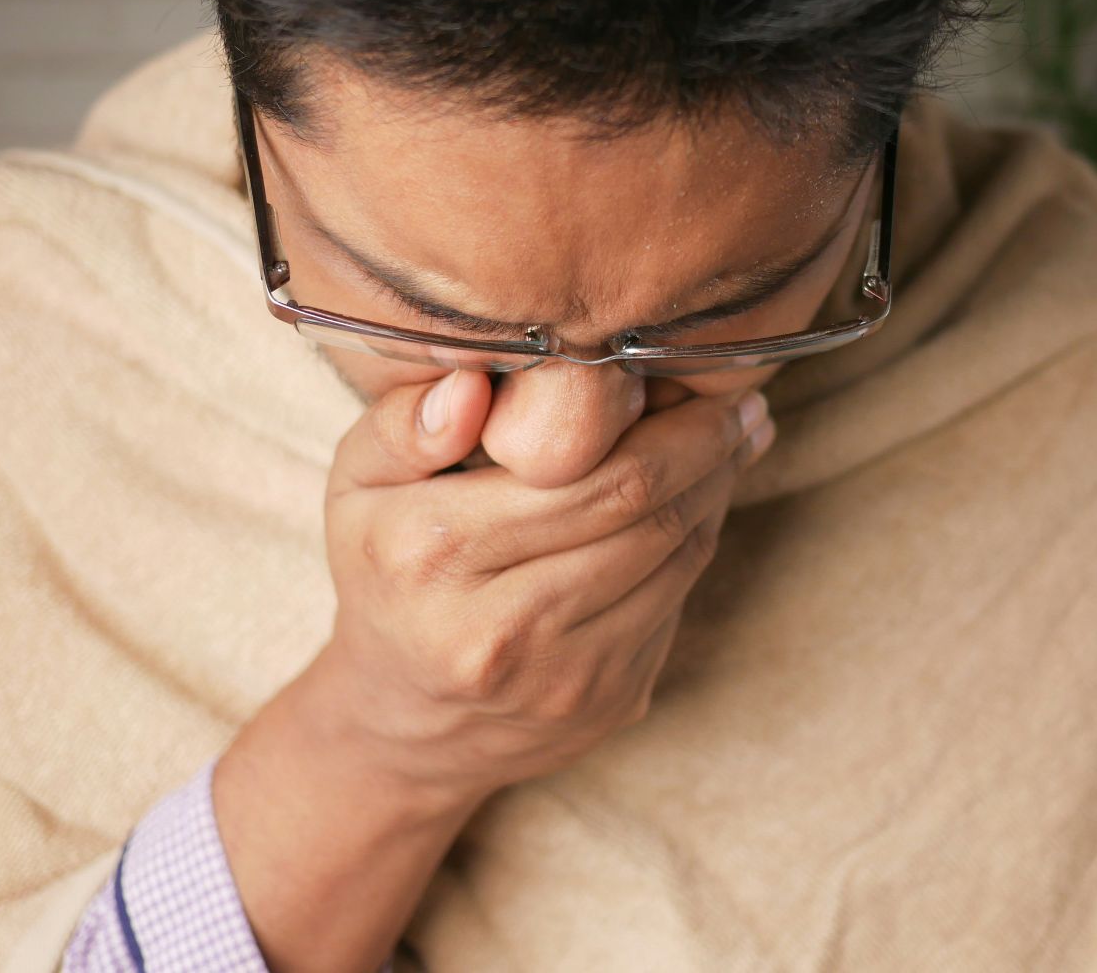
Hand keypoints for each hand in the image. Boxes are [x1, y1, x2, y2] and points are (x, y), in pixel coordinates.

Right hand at [315, 369, 774, 809]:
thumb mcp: (357, 487)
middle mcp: (499, 626)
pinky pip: (678, 601)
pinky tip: (704, 500)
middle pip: (644, 514)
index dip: (664, 424)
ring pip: (676, 558)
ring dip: (717, 491)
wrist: (402, 721)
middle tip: (739, 402)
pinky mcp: (607, 702)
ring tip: (734, 440)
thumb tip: (474, 384)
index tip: (695, 375)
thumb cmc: (388, 573)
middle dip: (707, 449)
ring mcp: (562, 676)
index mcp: (435, 553)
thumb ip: (403, 425)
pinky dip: (699, 541)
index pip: (588, 476)